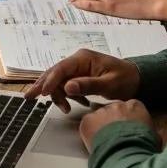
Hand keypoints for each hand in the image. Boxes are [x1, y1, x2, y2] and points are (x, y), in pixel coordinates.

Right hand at [24, 49, 139, 112]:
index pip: (61, 68)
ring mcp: (77, 69)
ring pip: (58, 81)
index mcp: (83, 58)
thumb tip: (68, 87)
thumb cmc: (125, 79)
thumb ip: (88, 85)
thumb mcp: (109, 83)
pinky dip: (67, 96)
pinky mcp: (79, 77)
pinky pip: (66, 86)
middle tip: (29, 97)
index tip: (44, 92)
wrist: (136, 79)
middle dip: (42, 85)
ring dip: (58, 95)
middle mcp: (77, 61)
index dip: (50, 80)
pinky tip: (75, 103)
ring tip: (66, 109)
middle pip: (54, 73)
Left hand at [79, 99, 155, 150]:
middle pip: (114, 111)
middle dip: (114, 123)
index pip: (131, 109)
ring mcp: (101, 111)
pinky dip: (90, 134)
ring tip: (106, 144)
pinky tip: (97, 144)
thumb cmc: (142, 148)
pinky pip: (88, 125)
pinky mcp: (87, 120)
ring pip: (99, 118)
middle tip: (116, 138)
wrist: (125, 154)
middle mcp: (117, 105)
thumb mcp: (154, 139)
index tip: (129, 131)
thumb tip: (149, 137)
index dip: (129, 121)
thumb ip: (148, 131)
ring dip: (101, 128)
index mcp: (135, 106)